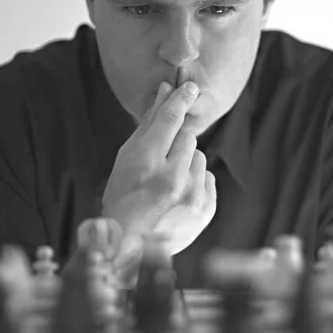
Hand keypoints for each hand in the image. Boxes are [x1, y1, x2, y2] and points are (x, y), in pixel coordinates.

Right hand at [102, 81, 216, 254]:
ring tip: (168, 182)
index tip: (189, 87)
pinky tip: (179, 194)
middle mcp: (173, 180)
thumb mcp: (126, 160)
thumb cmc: (123, 198)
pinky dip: (196, 181)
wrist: (131, 245)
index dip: (180, 99)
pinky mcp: (206, 210)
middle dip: (177, 143)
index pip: (170, 120)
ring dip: (186, 163)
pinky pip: (209, 178)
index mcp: (147, 164)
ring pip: (200, 157)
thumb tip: (166, 92)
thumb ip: (148, 126)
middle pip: (188, 137)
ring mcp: (192, 197)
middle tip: (162, 159)